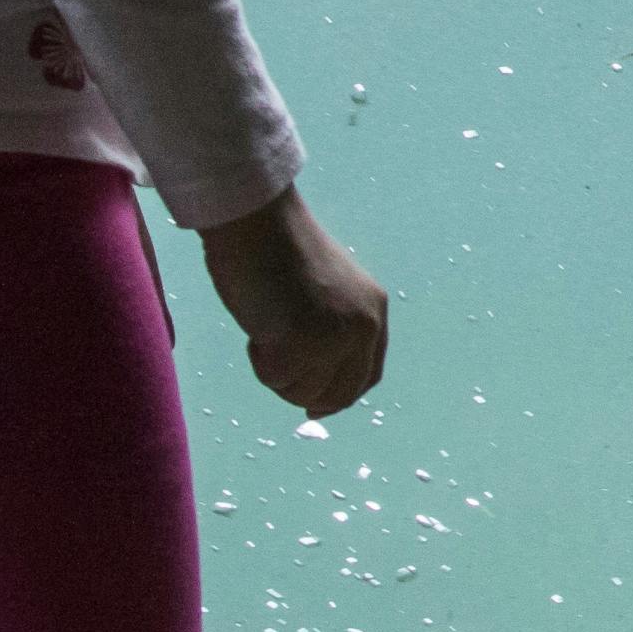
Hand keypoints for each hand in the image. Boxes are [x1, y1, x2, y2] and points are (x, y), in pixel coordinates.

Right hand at [199, 184, 389, 417]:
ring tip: (268, 324)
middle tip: (277, 369)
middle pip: (339, 395)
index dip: (340, 396)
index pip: (368, 374)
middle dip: (306, 395)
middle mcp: (362, 327)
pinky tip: (259, 323)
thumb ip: (332, 327)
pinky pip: (274, 379)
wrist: (258, 223)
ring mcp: (334, 339)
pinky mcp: (301, 346)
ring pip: (302, 391)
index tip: (315, 408)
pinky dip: (259, 359)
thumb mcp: (327, 291)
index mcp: (374, 310)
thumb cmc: (279, 247)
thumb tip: (317, 380)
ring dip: (277, 369)